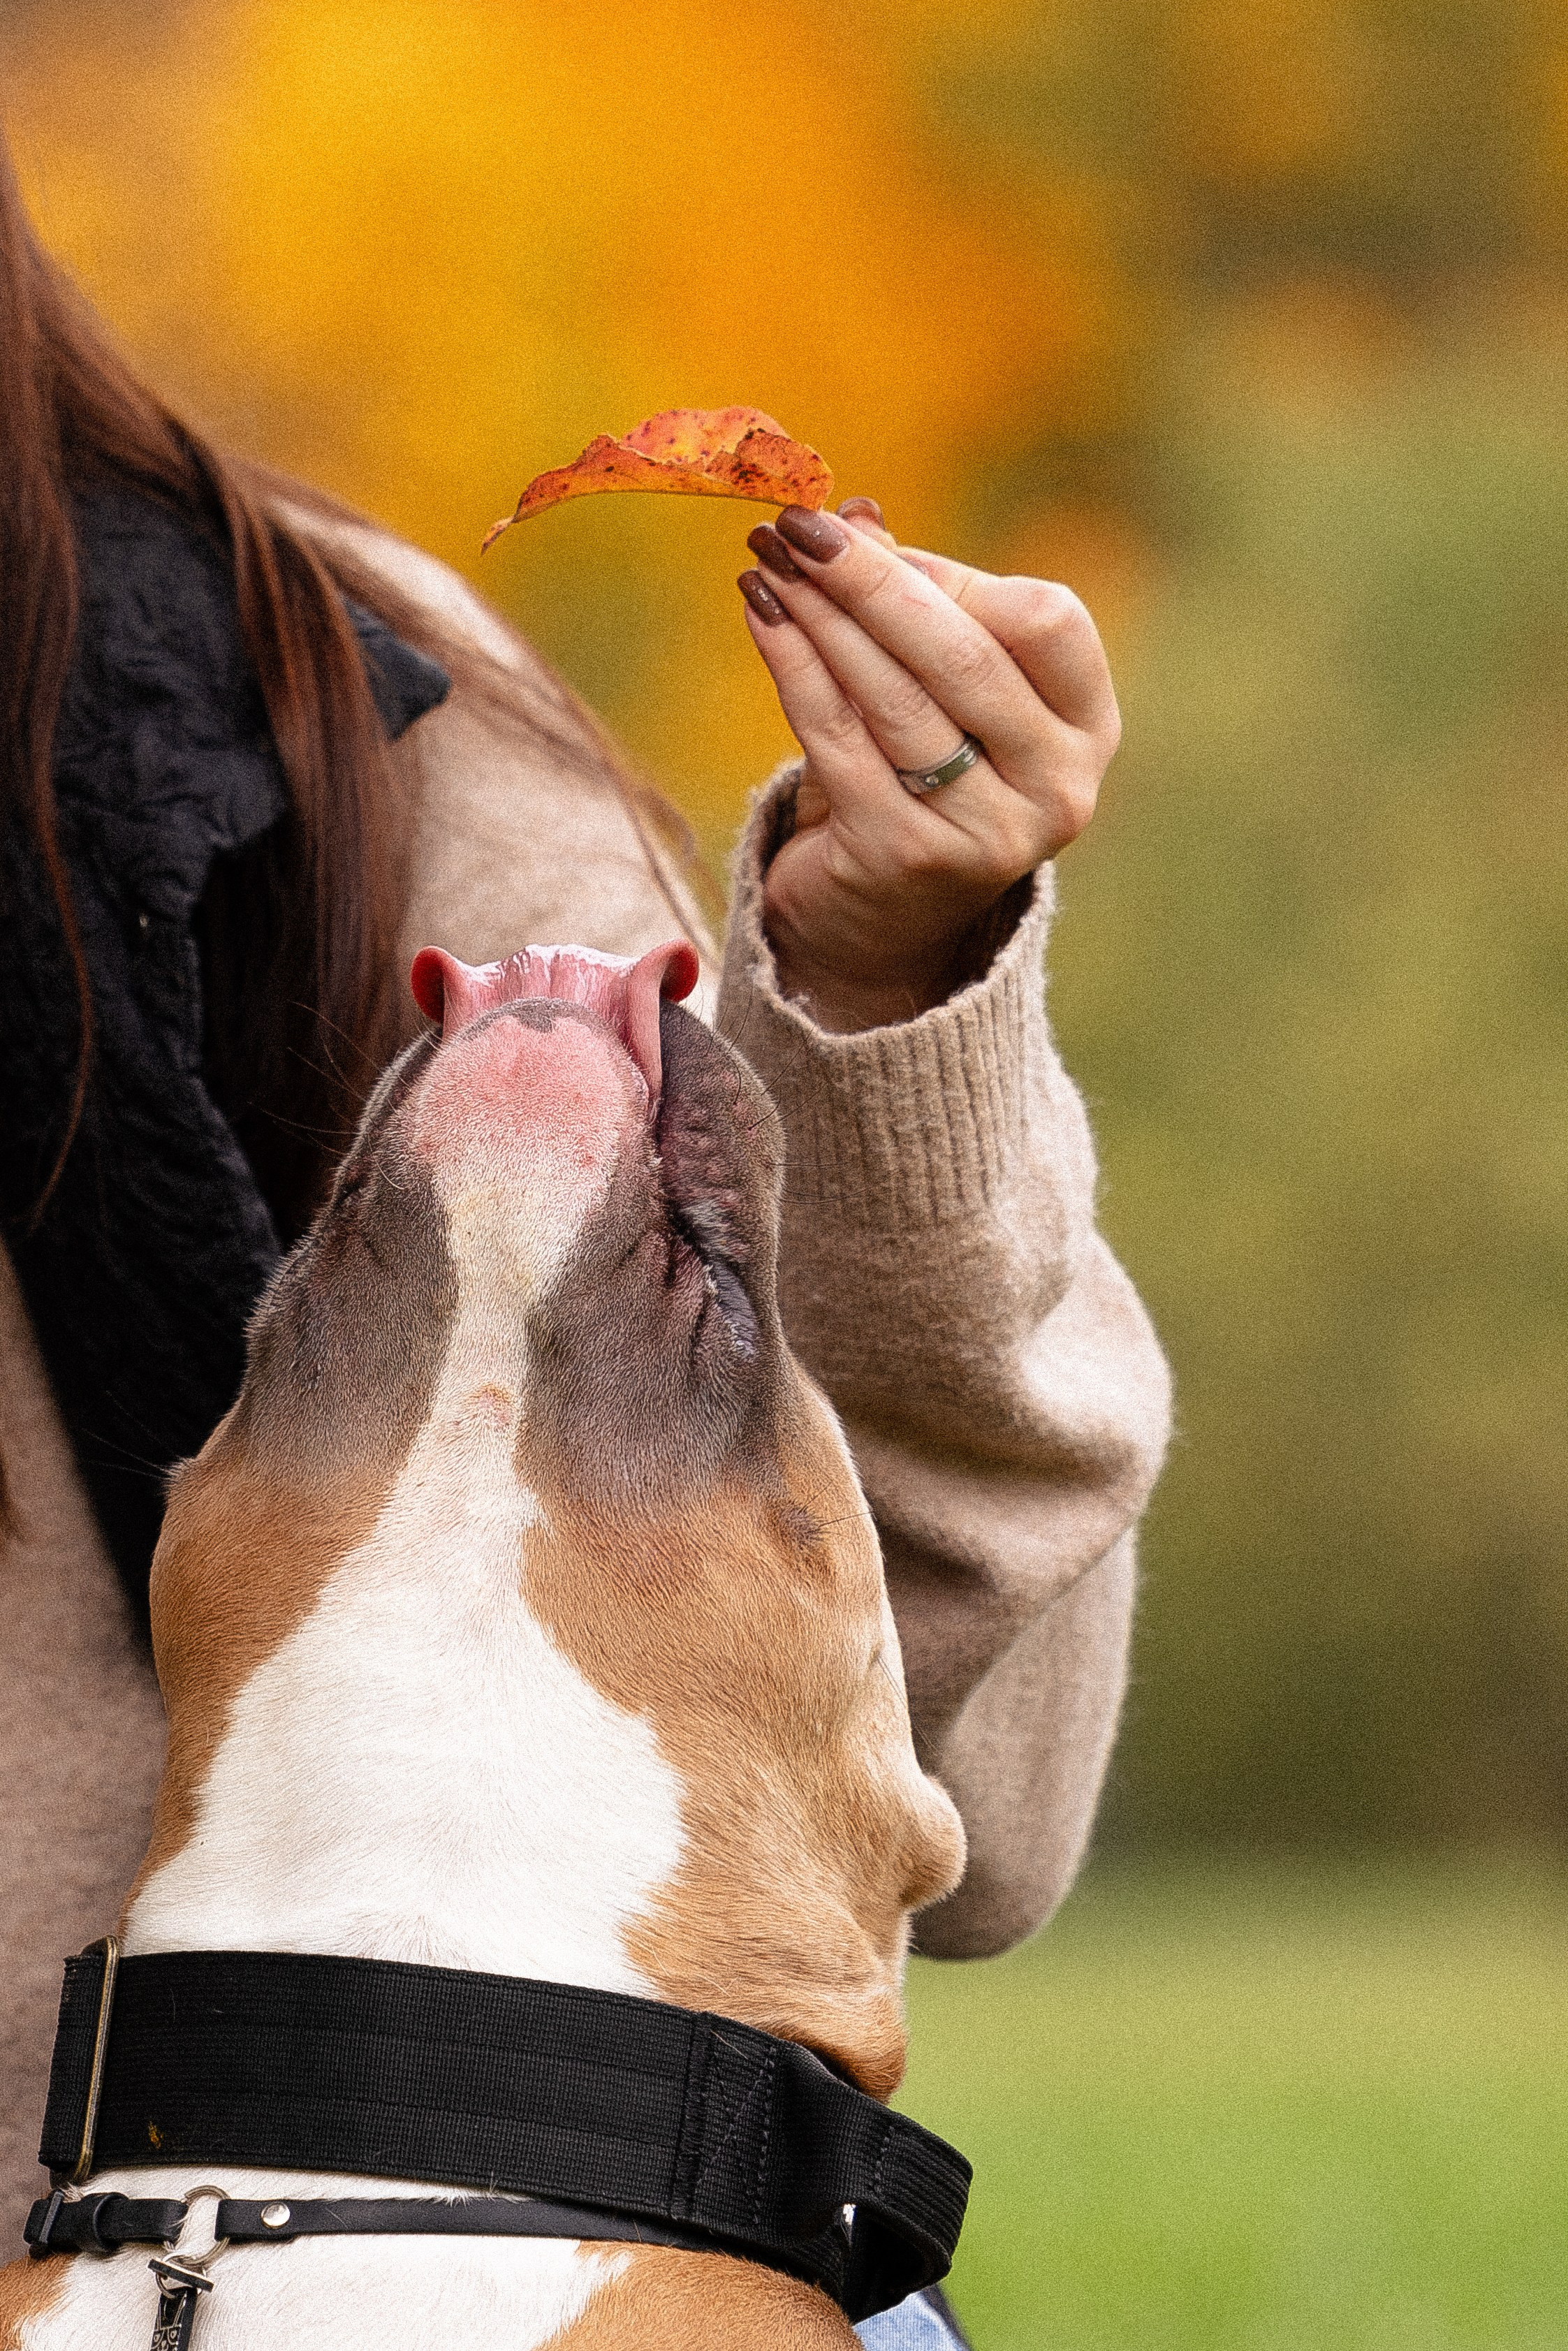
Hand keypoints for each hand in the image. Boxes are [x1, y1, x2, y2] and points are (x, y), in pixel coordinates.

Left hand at [737, 499, 1120, 1030]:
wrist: (877, 925)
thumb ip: (915, 609)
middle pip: (962, 656)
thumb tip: (857, 515)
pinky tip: (762, 614)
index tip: (867, 541)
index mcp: (1086, 729)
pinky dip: (793, 665)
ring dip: (821, 615)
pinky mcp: (904, 856)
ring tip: (767, 560)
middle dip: (872, 581)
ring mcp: (986, 833)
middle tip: (800, 523)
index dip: (952, 575)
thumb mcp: (934, 694)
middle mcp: (1056, 787)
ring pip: (893, 696)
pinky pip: (836, 737)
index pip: (1043, 621)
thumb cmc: (915, 782)